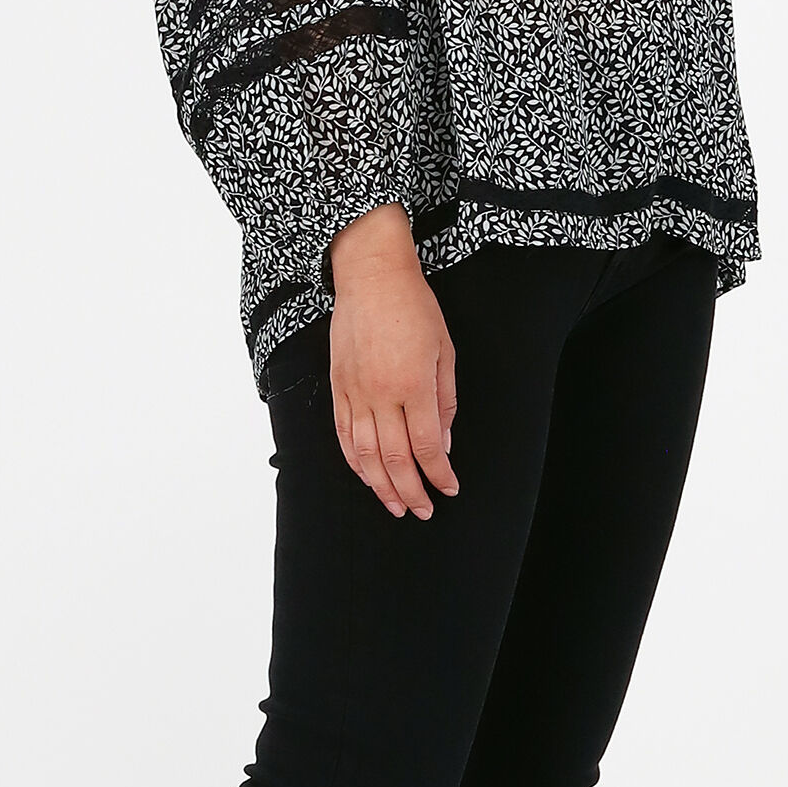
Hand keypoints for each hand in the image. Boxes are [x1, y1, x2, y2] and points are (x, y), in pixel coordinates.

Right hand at [327, 204, 458, 518]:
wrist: (371, 276)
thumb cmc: (414, 307)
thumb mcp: (444, 350)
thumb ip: (445, 400)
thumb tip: (444, 442)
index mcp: (413, 384)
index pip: (427, 444)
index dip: (439, 473)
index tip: (449, 488)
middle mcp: (380, 393)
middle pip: (394, 457)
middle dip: (411, 490)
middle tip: (423, 511)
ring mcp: (354, 391)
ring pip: (364, 453)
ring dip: (380, 485)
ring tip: (395, 506)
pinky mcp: (338, 386)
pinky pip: (342, 433)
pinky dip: (354, 461)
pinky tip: (365, 476)